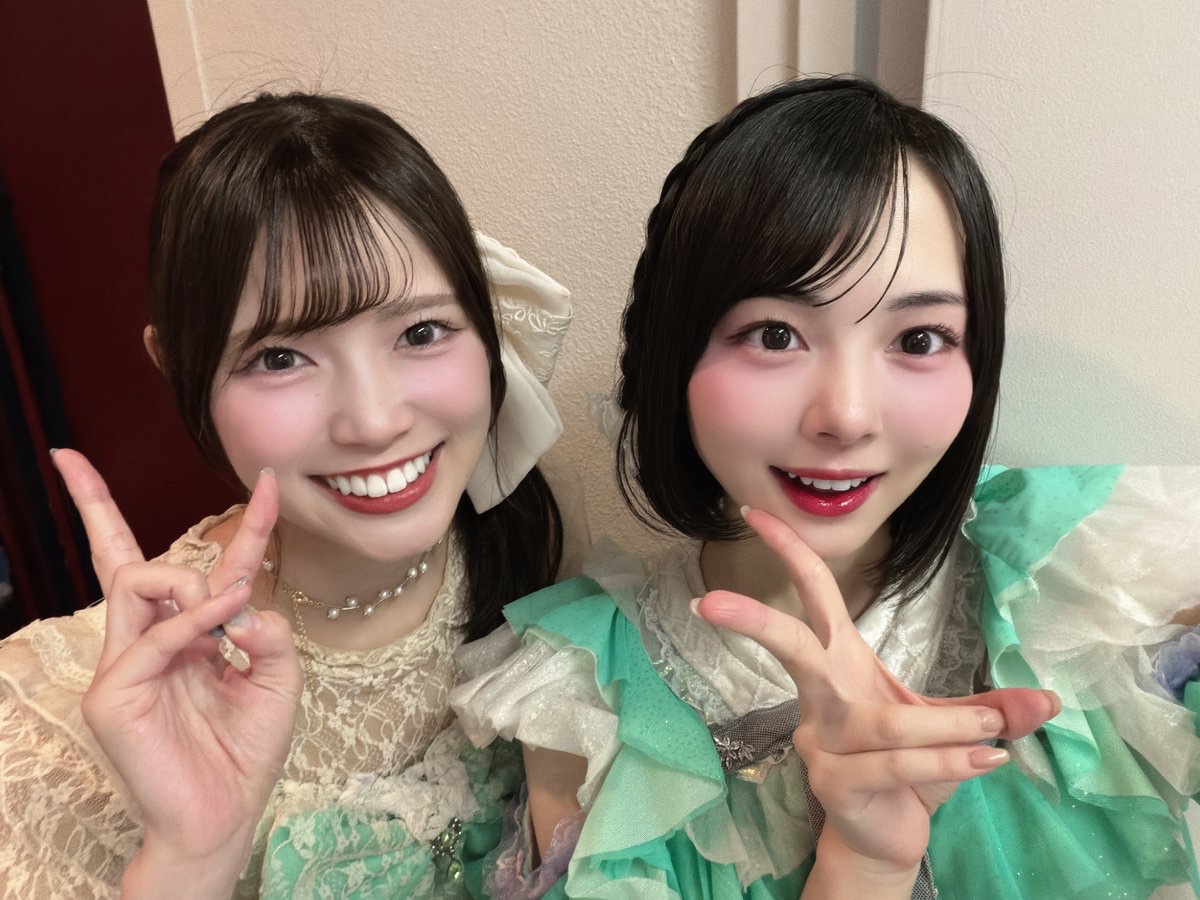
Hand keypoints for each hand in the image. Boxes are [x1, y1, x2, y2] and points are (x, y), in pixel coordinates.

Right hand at [52, 449, 302, 893]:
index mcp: (193, 633)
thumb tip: (240, 595)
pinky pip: (153, 636)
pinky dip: (193, 621)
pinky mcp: (114, 693)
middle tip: (80, 464)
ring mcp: (127, 664)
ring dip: (188, 579)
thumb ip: (268, 630)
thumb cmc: (246, 750)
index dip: (244, 523)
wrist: (225, 814)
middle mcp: (153, 640)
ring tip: (226, 604)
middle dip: (93, 502)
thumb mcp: (278, 678)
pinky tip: (225, 620)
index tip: (273, 479)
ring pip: (133, 580)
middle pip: (120, 559)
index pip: (204, 566)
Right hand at [693, 507, 1057, 887]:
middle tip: (709, 600)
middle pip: (789, 645)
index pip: (811, 596)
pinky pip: (896, 764)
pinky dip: (949, 760)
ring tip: (994, 735)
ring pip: (884, 720)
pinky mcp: (834, 783)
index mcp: (841, 662)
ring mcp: (821, 741)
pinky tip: (987, 762)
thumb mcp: (954, 728)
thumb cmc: (907, 767)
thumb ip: (994, 709)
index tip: (754, 513)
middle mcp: (821, 696)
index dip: (788, 553)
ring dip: (949, 724)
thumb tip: (1052, 699)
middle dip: (752, 620)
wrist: (885, 837)